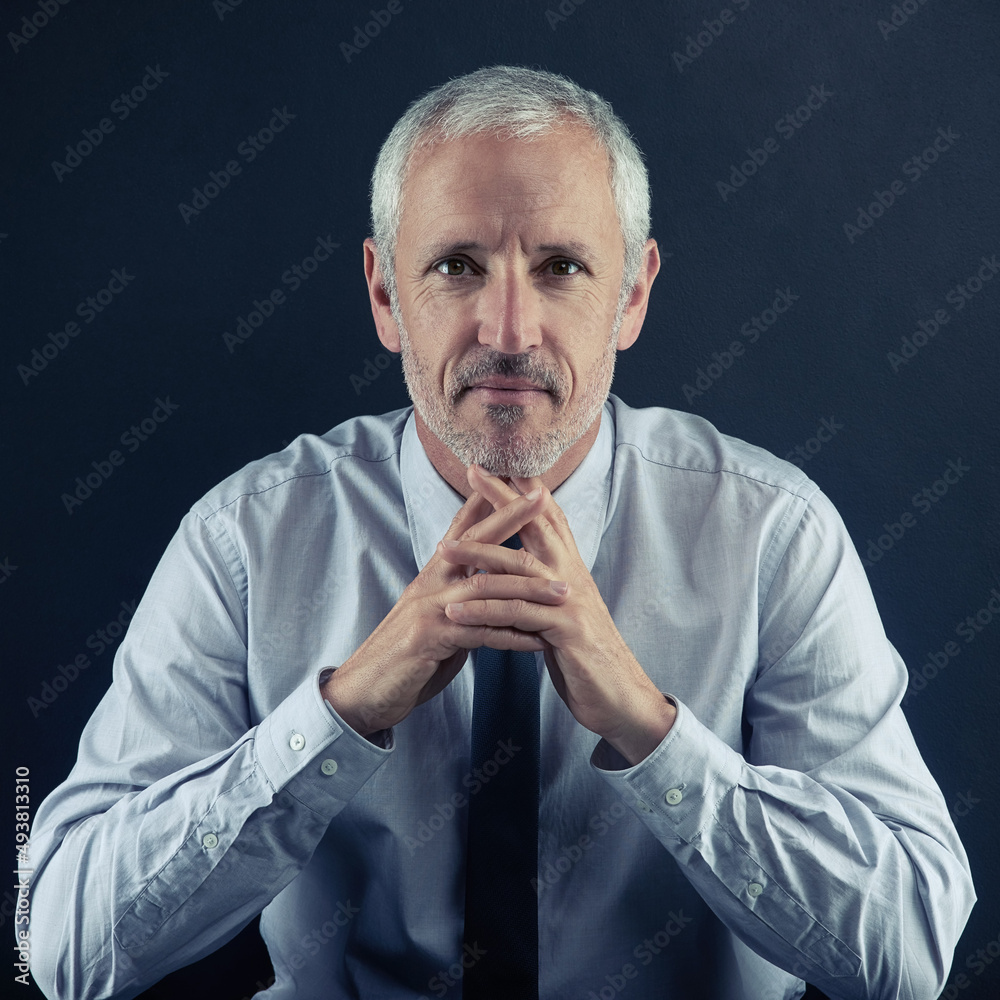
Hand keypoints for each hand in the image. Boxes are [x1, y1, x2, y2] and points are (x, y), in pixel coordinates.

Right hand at [321, 485, 570, 736]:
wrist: (363, 693)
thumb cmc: (404, 658)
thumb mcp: (435, 623)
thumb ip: (462, 605)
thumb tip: (489, 599)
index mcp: (432, 578)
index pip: (462, 531)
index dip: (485, 503)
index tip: (511, 479)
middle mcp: (429, 585)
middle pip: (473, 542)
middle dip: (509, 517)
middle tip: (541, 498)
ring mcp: (428, 609)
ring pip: (485, 587)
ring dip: (528, 589)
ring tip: (563, 592)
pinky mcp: (429, 638)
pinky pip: (480, 633)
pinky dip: (512, 637)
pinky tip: (538, 641)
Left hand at [438, 464, 675, 765]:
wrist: (620, 697)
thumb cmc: (585, 656)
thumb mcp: (561, 613)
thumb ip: (542, 588)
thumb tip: (515, 569)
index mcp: (569, 571)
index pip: (547, 519)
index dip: (524, 490)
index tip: (499, 465)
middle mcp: (572, 577)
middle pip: (536, 525)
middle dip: (503, 497)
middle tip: (473, 471)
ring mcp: (570, 601)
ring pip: (520, 568)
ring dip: (479, 555)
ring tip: (442, 551)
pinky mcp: (566, 630)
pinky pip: (518, 614)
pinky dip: (485, 611)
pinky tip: (456, 611)